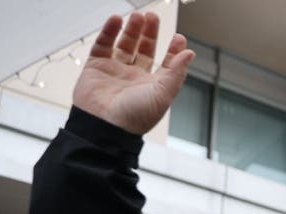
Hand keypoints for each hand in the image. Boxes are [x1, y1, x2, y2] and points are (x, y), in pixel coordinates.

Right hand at [72, 12, 194, 134]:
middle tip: (153, 17)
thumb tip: (189, 54)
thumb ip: (176, 72)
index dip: (173, 50)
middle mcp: (135, 78)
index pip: (166, 64)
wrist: (105, 126)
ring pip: (125, 45)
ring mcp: (115, 71)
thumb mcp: (163, 94)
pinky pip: (103, 44)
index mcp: (153, 86)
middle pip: (144, 50)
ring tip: (138, 16)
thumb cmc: (135, 117)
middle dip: (150, 34)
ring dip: (131, 30)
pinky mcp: (96, 67)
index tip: (179, 38)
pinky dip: (109, 31)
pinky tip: (117, 20)